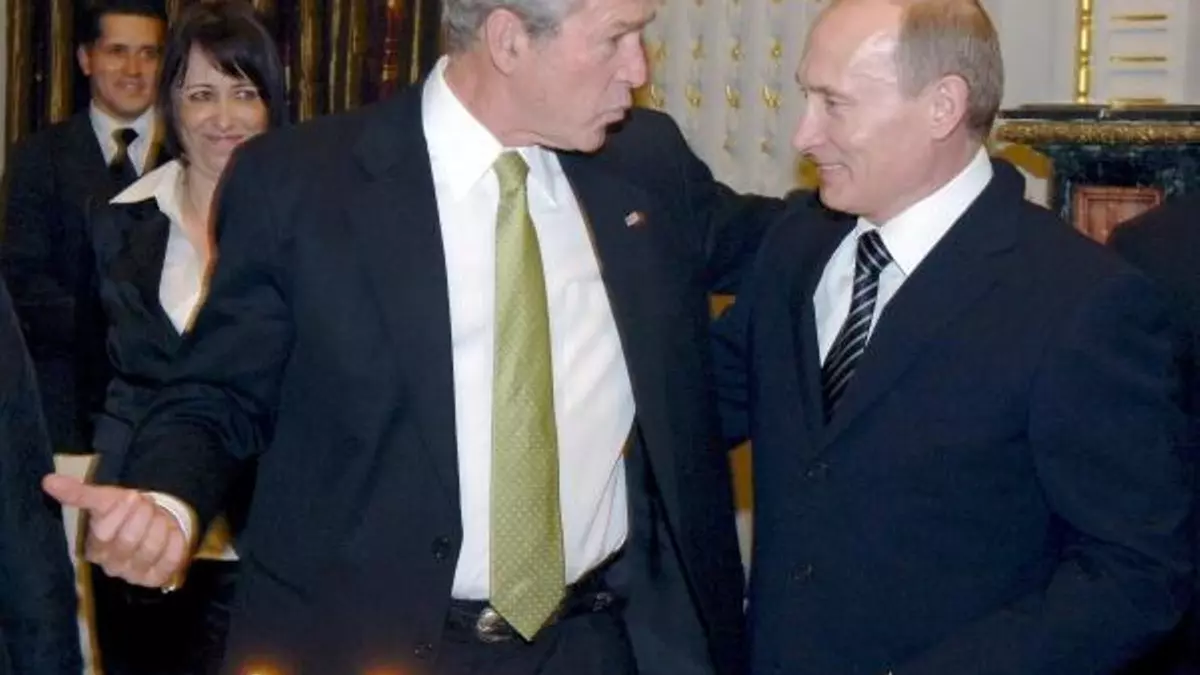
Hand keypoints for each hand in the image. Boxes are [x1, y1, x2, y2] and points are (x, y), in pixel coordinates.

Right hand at [42, 474, 189, 587]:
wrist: (154, 522)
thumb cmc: (126, 512)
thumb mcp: (104, 498)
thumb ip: (78, 493)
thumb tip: (48, 481)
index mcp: (94, 548)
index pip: (104, 532)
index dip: (124, 509)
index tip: (132, 497)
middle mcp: (112, 566)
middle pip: (129, 539)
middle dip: (144, 514)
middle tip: (148, 505)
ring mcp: (134, 574)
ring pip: (152, 548)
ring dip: (161, 525)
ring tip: (159, 517)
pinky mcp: (157, 577)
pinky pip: (171, 559)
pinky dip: (176, 540)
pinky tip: (170, 532)